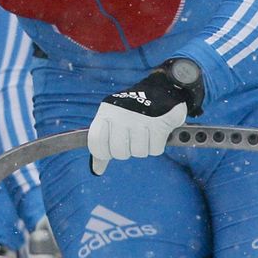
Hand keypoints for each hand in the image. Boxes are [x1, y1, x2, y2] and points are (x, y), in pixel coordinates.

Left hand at [87, 58, 204, 175]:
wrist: (162, 88)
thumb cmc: (132, 111)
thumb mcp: (113, 122)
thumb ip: (103, 145)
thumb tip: (96, 170)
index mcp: (106, 114)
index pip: (95, 143)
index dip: (104, 152)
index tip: (112, 149)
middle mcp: (120, 115)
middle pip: (119, 152)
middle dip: (128, 150)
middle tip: (133, 138)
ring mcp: (140, 118)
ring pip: (139, 152)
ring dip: (144, 147)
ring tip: (146, 132)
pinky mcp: (159, 123)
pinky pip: (155, 149)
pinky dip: (157, 145)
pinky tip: (157, 132)